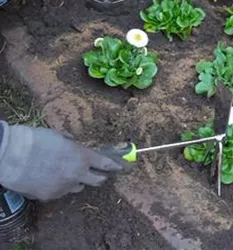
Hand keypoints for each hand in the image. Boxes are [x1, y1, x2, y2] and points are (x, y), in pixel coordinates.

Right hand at [0, 121, 124, 200]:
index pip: (106, 163)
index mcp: (82, 156)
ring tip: (67, 174)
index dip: (115, 165)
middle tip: (98, 173)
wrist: (11, 155)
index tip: (121, 167)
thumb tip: (75, 145)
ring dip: (78, 181)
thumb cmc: (34, 139)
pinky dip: (59, 186)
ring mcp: (64, 186)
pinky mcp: (51, 196)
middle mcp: (78, 173)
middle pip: (98, 180)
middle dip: (100, 176)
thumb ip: (72, 144)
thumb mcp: (59, 136)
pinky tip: (49, 179)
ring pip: (79, 187)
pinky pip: (61, 192)